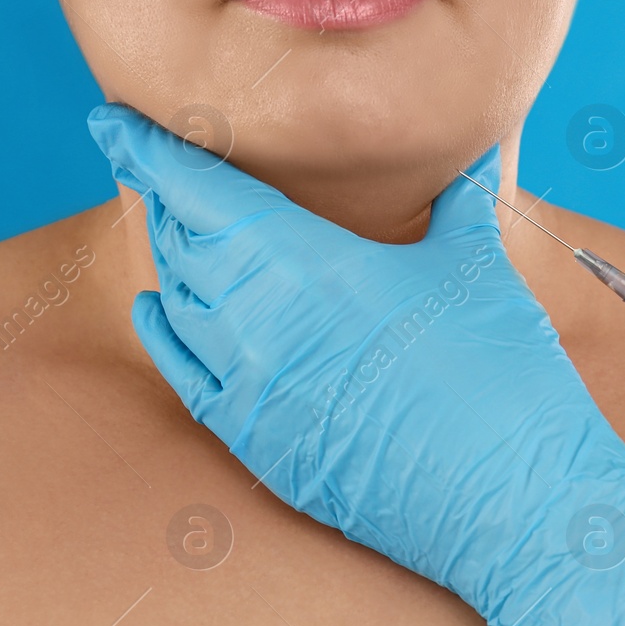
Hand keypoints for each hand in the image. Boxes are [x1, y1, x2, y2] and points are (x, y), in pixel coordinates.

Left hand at [87, 102, 624, 625]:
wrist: (510, 502)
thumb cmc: (503, 376)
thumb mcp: (477, 267)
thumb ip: (457, 202)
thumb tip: (465, 157)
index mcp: (307, 262)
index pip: (197, 191)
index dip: (147, 151)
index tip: (114, 123)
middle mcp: (259, 321)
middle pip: (180, 241)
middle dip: (167, 199)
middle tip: (161, 167)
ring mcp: (251, 389)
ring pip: (179, 303)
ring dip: (173, 260)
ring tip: (176, 228)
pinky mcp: (257, 445)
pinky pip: (184, 376)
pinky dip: (165, 333)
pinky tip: (160, 308)